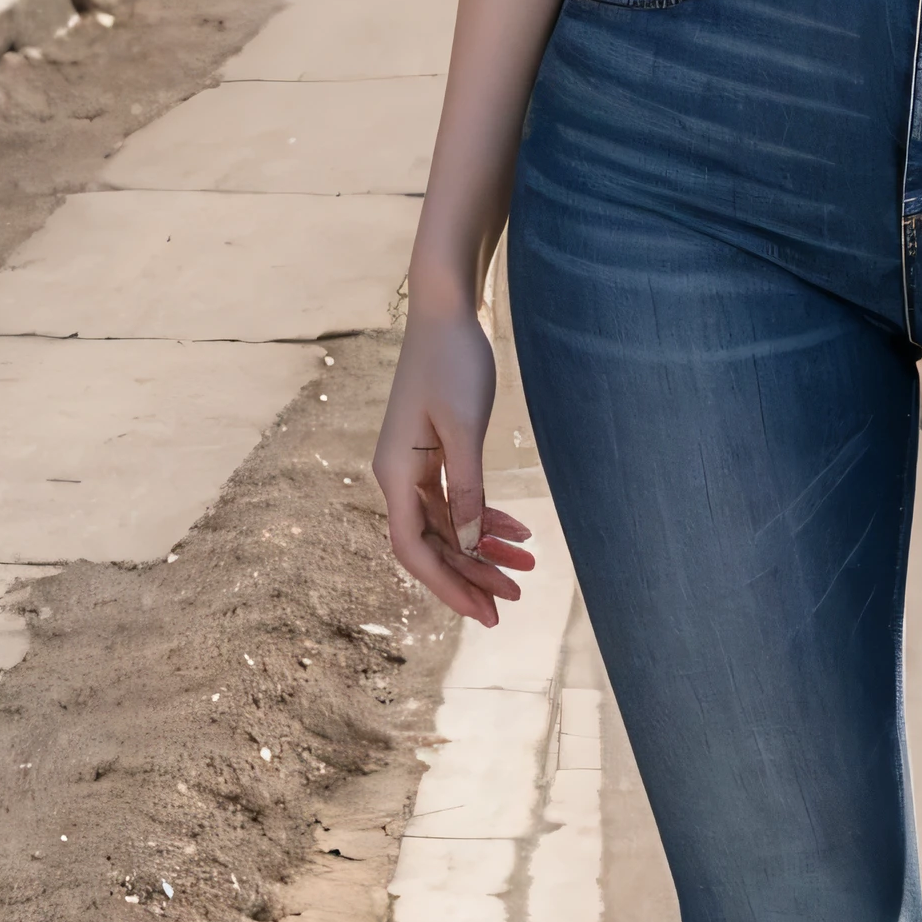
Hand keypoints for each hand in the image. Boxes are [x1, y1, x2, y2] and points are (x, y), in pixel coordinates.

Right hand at [373, 302, 536, 624]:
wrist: (447, 311)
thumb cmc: (454, 362)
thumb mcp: (464, 429)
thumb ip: (467, 489)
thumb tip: (473, 545)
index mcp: (395, 475)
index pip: (415, 549)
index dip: (449, 585)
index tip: (484, 611)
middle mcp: (398, 476)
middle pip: (433, 544)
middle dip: (472, 575)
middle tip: (513, 602)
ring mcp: (416, 466)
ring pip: (449, 525)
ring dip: (484, 550)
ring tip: (527, 571)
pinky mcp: (435, 452)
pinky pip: (457, 500)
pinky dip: (485, 518)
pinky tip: (518, 532)